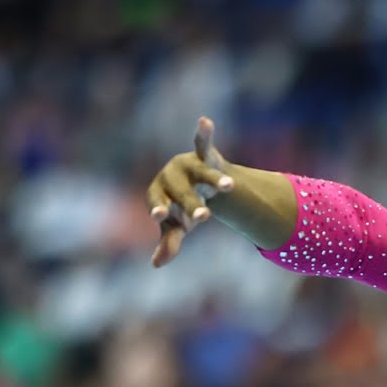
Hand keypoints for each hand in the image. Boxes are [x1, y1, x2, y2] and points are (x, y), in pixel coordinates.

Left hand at [147, 117, 235, 266]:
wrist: (196, 185)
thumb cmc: (180, 208)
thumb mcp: (177, 226)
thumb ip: (169, 242)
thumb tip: (156, 264)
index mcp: (159, 195)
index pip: (158, 204)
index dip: (160, 209)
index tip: (160, 215)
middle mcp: (170, 178)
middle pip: (183, 194)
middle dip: (193, 204)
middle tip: (205, 217)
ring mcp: (188, 166)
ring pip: (201, 174)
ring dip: (215, 180)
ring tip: (231, 186)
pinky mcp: (203, 156)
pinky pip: (204, 144)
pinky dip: (204, 133)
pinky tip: (205, 122)